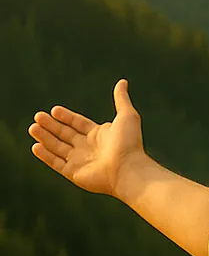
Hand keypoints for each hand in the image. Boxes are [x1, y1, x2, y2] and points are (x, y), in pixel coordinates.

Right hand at [28, 78, 146, 198]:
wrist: (128, 170)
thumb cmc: (129, 144)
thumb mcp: (126, 116)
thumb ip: (121, 99)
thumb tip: (122, 82)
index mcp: (99, 135)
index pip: (78, 124)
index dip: (66, 117)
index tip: (54, 110)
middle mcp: (88, 148)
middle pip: (65, 135)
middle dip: (51, 126)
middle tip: (37, 116)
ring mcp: (81, 162)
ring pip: (58, 148)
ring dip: (45, 138)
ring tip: (32, 128)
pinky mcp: (75, 174)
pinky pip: (56, 163)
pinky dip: (46, 156)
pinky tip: (35, 146)